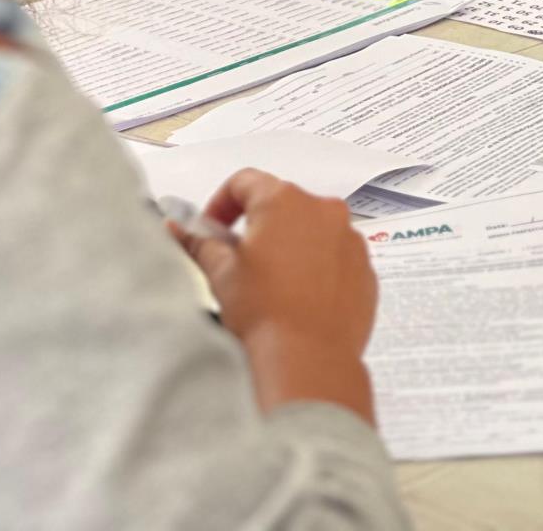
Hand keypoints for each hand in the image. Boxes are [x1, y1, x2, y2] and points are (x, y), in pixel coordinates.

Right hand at [173, 170, 377, 419]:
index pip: (245, 182)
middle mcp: (323, 211)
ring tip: (272, 283)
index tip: (213, 228)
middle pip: (282, 204)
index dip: (222, 203)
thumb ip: (197, 242)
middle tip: (239, 258)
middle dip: (259, 226)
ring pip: (313, 230)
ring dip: (292, 245)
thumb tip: (177, 230)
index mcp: (283, 200)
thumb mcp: (220, 273)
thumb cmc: (264, 312)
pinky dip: (318, 268)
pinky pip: (337, 257)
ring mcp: (350, 240)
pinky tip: (300, 298)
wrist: (308, 360)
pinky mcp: (365, 270)